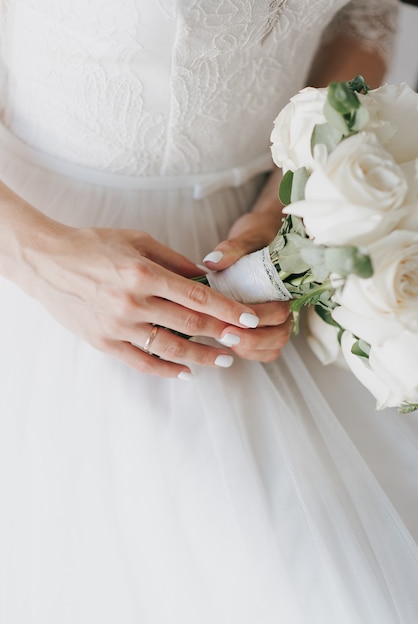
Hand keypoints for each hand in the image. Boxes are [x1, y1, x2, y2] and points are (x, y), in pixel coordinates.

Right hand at [20, 224, 261, 378]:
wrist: (47, 262)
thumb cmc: (93, 245)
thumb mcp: (137, 240)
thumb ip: (173, 260)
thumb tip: (204, 278)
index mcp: (143, 273)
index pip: (197, 297)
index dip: (228, 310)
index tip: (250, 318)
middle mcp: (132, 302)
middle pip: (190, 324)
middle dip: (222, 334)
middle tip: (245, 340)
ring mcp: (117, 326)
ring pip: (171, 349)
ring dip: (202, 357)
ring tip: (224, 360)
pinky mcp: (104, 343)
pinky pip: (142, 363)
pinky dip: (167, 371)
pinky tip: (186, 373)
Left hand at [203, 207, 292, 361]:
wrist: (263, 237)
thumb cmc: (258, 236)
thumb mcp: (246, 237)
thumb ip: (232, 249)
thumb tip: (212, 261)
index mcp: (287, 285)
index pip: (281, 312)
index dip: (258, 321)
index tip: (232, 322)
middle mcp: (288, 305)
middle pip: (279, 335)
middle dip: (251, 340)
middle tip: (224, 335)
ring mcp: (279, 318)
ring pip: (273, 347)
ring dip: (249, 349)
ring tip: (223, 340)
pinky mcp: (266, 326)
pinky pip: (264, 350)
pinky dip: (248, 351)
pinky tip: (227, 343)